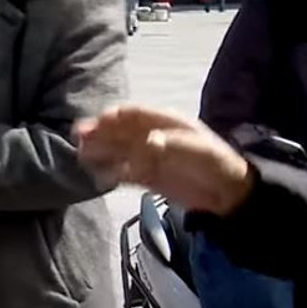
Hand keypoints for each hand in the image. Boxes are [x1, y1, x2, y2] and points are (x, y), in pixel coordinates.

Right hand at [74, 105, 254, 215]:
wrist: (229, 193)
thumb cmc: (216, 164)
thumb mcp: (199, 150)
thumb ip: (173, 144)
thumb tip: (148, 141)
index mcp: (165, 123)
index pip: (134, 114)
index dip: (115, 115)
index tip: (99, 120)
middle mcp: (151, 136)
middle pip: (119, 131)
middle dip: (99, 132)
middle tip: (78, 137)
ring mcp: (147, 157)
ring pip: (117, 151)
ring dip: (99, 151)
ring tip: (80, 155)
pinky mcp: (146, 177)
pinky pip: (122, 173)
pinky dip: (110, 173)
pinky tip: (98, 175)